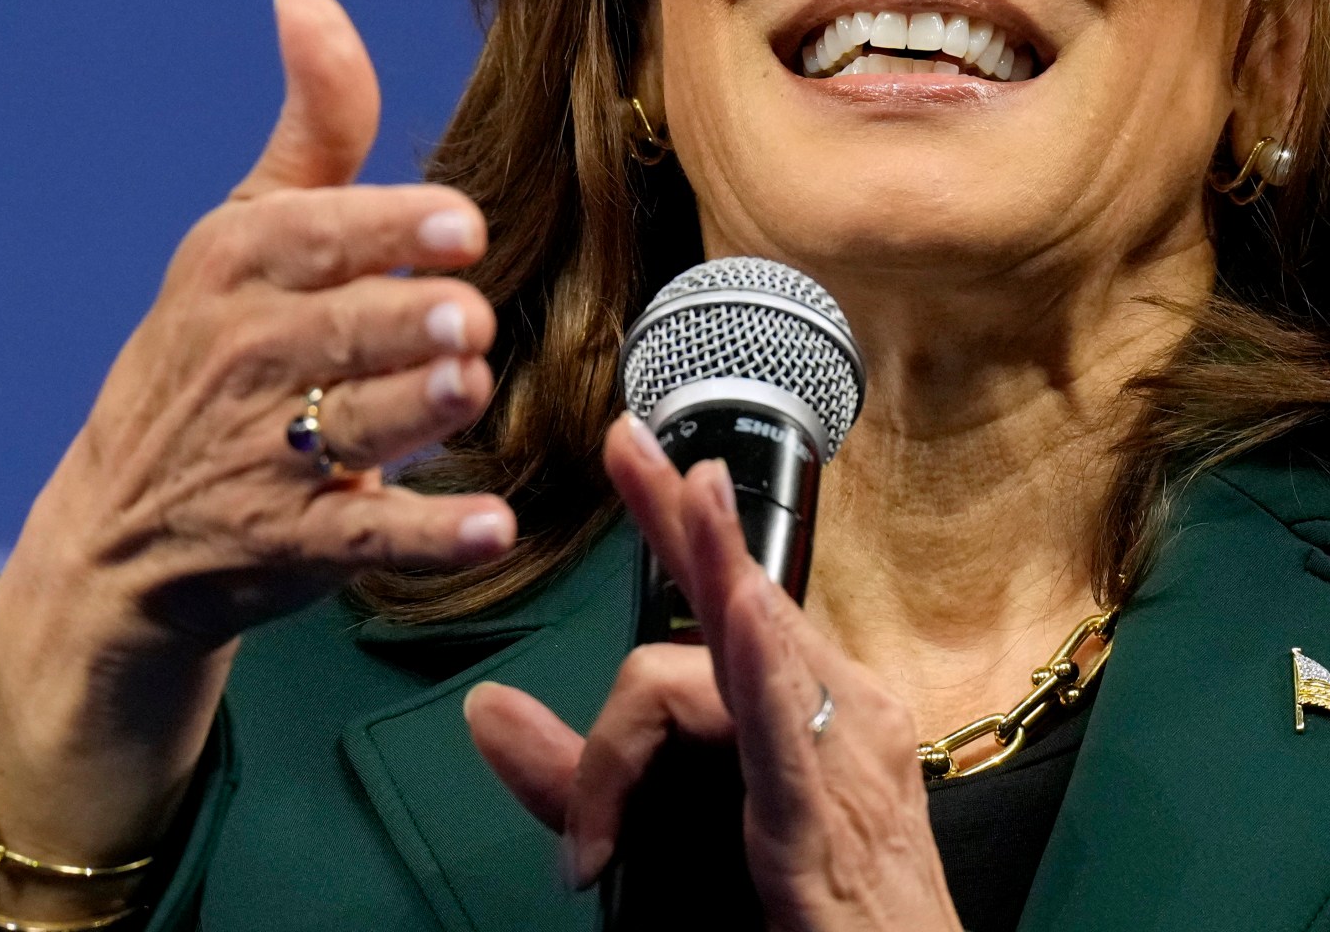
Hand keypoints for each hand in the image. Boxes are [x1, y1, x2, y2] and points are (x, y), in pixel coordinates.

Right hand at [0, 0, 518, 894]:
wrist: (126, 525)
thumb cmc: (221, 344)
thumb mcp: (249, 229)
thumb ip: (314, 125)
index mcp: (238, 265)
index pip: (316, 236)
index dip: (393, 231)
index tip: (461, 228)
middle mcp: (244, 356)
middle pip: (342, 332)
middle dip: (407, 324)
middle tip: (464, 320)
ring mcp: (262, 457)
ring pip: (354, 426)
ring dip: (418, 411)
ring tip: (466, 388)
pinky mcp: (292, 545)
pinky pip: (367, 539)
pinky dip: (430, 536)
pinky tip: (492, 526)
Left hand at [467, 416, 962, 931]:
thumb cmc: (815, 918)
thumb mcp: (676, 833)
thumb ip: (580, 776)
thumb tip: (486, 710)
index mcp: (819, 715)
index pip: (746, 601)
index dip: (688, 525)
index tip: (637, 456)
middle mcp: (842, 719)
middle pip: (745, 603)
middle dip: (686, 518)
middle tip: (630, 445)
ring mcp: (843, 763)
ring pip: (749, 654)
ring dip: (713, 570)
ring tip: (686, 496)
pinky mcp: (821, 821)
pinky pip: (783, 733)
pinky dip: (758, 669)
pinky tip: (738, 618)